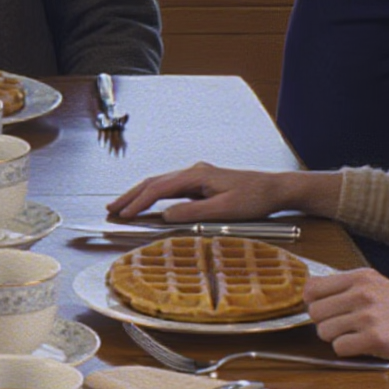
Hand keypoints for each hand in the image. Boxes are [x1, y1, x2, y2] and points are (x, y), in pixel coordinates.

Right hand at [107, 160, 333, 223]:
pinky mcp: (201, 184)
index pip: (158, 189)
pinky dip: (154, 196)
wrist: (277, 189)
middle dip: (130, 196)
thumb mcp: (225, 210)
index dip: (138, 202)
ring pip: (160, 184)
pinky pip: (170, 189)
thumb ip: (194, 213)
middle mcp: (193, 172)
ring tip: (122, 207)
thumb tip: (166, 216)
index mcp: (196, 175)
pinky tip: (148, 205)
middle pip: (153, 182)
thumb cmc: (255, 199)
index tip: (123, 215)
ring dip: (140, 195)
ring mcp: (196, 176)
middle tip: (111, 209)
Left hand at [305, 267, 388, 364]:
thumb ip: (349, 287)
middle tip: (344, 328)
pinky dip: (348, 351)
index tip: (324, 311)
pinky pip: (339, 348)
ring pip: (323, 331)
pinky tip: (364, 347)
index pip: (312, 287)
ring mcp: (369, 315)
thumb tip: (312, 294)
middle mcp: (363, 292)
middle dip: (325, 323)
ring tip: (357, 337)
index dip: (314, 302)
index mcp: (361, 277)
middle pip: (314, 311)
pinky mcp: (376, 338)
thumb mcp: (380, 287)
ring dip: (336, 339)